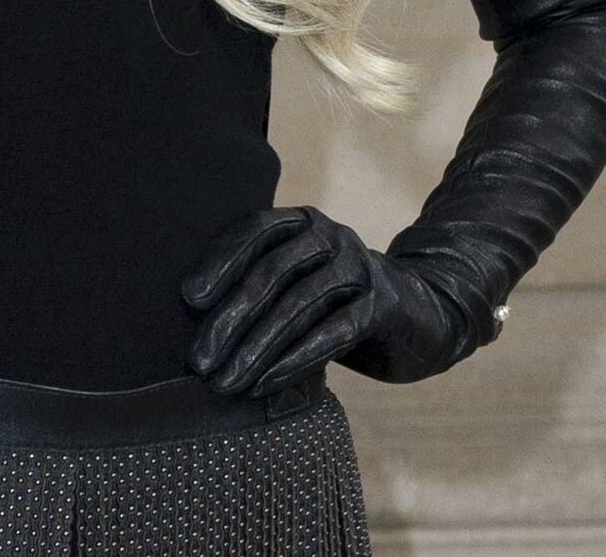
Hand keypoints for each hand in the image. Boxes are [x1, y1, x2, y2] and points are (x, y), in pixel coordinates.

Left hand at [179, 204, 478, 393]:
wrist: (416, 317)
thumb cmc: (333, 303)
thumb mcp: (298, 282)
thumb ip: (261, 286)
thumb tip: (195, 320)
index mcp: (301, 222)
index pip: (255, 230)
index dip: (220, 260)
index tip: (190, 298)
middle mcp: (329, 236)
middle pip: (272, 272)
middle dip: (230, 318)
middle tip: (199, 358)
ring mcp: (358, 267)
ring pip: (298, 306)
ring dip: (256, 348)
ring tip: (225, 382)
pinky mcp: (382, 306)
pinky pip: (332, 333)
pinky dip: (294, 360)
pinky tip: (265, 383)